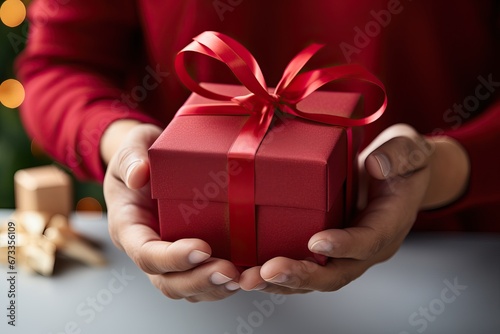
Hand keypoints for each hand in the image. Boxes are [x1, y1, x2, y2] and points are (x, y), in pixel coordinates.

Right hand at [102, 121, 240, 301]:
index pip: (145, 253)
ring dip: (214, 289)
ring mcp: (169, 257)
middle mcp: (147, 249)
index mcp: (129, 227)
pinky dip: (222, 285)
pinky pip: (203, 281)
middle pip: (166, 281)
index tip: (202, 248)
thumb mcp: (134, 144)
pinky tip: (246, 277)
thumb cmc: (143, 151)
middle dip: (198, 281)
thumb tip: (138, 175)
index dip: (172, 258)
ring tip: (241, 279)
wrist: (153, 158)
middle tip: (229, 272)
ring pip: (187, 289)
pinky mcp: (190, 257)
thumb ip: (132, 156)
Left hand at [238, 124, 469, 292]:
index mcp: (389, 224)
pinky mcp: (327, 249)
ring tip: (249, 280)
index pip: (369, 241)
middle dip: (301, 275)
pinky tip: (250, 274)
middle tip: (268, 272)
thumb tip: (375, 164)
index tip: (316, 241)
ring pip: (316, 278)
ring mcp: (346, 253)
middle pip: (336, 272)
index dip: (344, 244)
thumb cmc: (402, 162)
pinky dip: (278, 276)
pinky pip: (304, 268)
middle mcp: (366, 247)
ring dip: (281, 283)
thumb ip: (398, 155)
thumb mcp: (409, 148)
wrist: (399, 176)